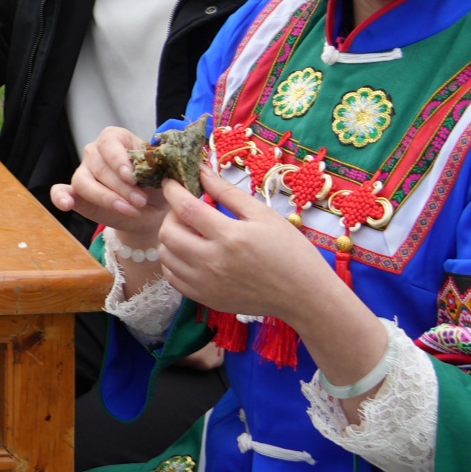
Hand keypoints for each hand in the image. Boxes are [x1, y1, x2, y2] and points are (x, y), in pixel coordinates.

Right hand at [50, 127, 167, 242]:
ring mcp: (83, 172)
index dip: (118, 159)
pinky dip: (60, 197)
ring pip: (84, 181)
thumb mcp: (160, 174)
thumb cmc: (155, 187)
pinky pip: (60, 191)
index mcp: (116, 139)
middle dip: (121, 187)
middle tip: (141, 201)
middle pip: (100, 166)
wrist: (150, 211)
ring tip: (128, 210)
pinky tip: (66, 204)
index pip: (109, 141)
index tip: (132, 176)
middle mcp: (96, 152)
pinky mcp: (75, 193)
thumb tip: (156, 164)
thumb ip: (155, 167)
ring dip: (105, 198)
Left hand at [156, 169, 342, 328]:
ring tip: (189, 230)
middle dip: (171, 214)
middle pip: (168, 233)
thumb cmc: (290, 251)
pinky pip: (173, 278)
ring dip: (170, 237)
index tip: (171, 181)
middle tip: (186, 209)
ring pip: (166, 256)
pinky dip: (173, 261)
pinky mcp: (206, 299)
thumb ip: (229, 192)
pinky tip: (189, 252)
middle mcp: (212, 262)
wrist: (304, 295)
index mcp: (230, 237)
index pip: (186, 208)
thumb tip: (202, 172)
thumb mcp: (263, 214)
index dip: (172, 190)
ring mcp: (206, 284)